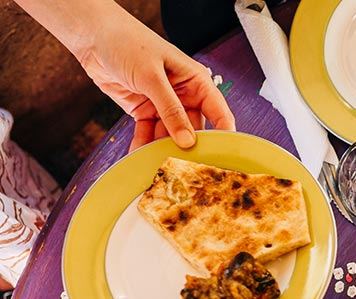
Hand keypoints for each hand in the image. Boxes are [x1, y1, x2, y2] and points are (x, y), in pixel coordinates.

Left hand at [73, 8, 234, 150]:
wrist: (92, 36)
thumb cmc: (126, 42)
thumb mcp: (152, 76)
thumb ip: (170, 109)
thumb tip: (187, 140)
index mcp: (196, 81)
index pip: (218, 112)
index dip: (224, 134)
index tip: (223, 157)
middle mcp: (184, 95)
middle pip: (194, 129)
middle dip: (188, 147)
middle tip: (185, 166)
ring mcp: (164, 105)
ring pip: (170, 135)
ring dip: (163, 149)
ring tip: (159, 164)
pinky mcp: (145, 111)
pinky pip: (149, 133)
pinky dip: (144, 145)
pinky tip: (140, 156)